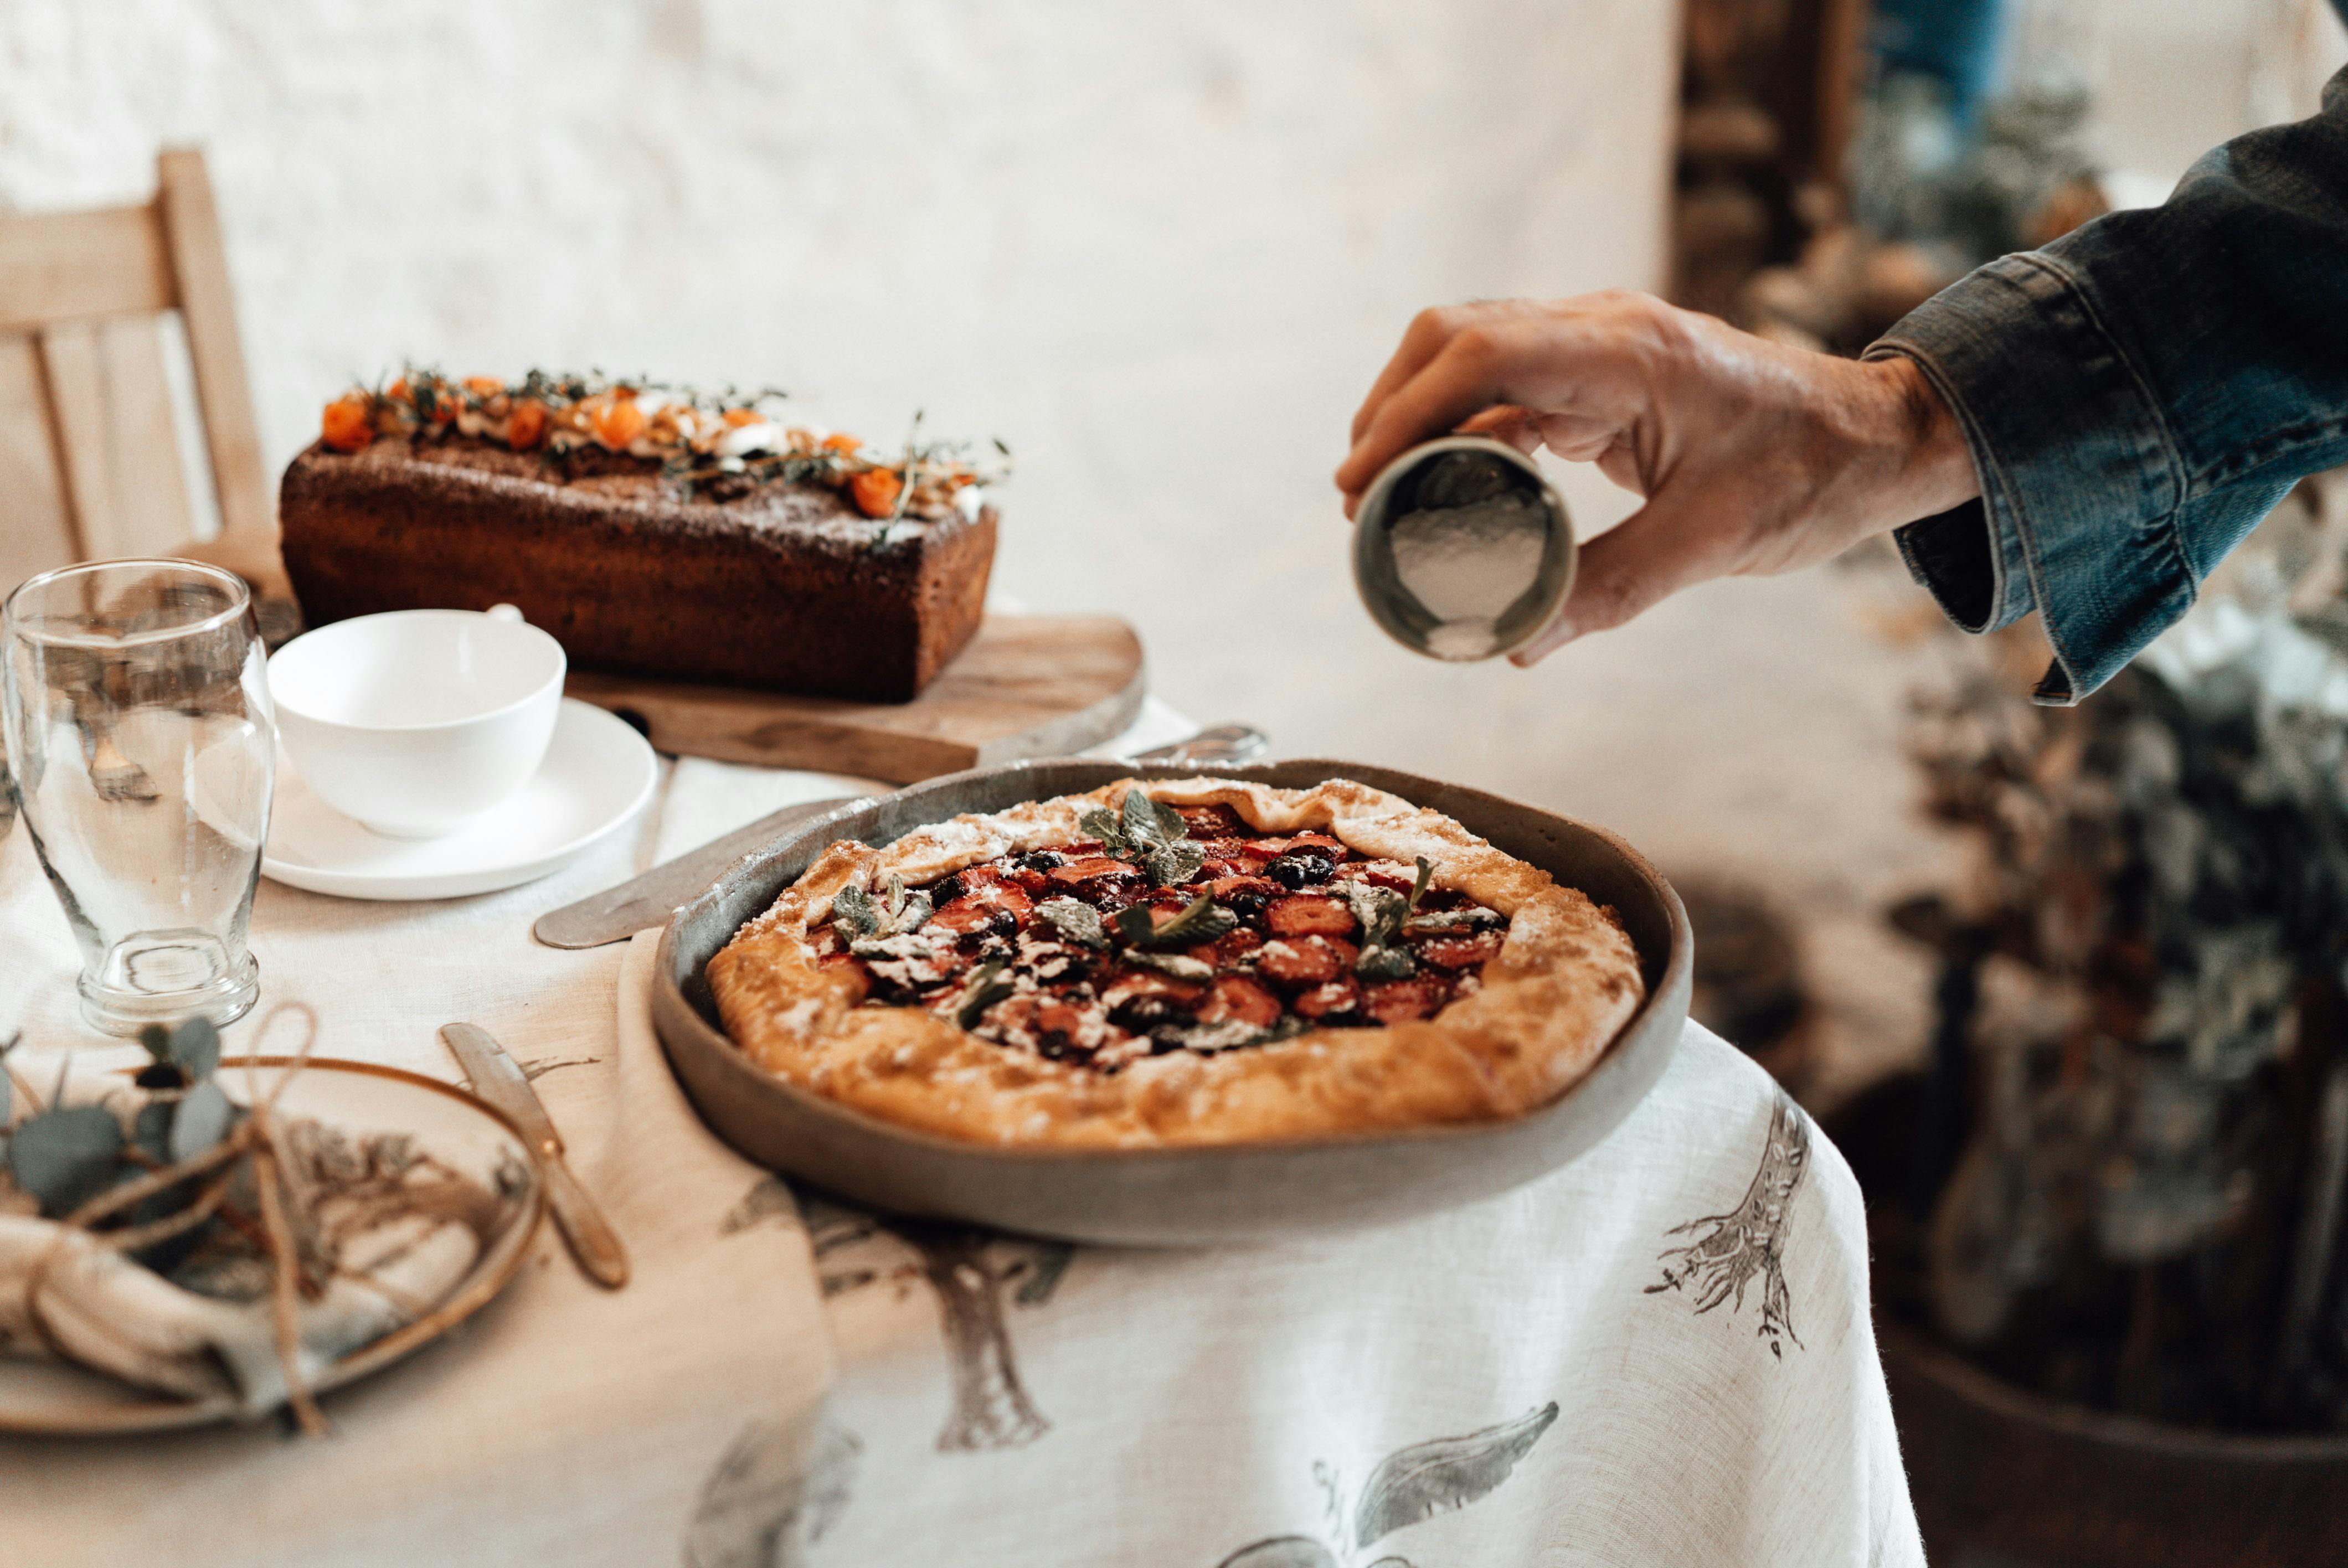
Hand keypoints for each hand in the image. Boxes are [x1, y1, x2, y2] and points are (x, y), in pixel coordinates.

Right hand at [1335, 291, 1979, 663]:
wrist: (1879, 437)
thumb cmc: (1810, 476)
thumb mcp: (1711, 543)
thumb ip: (1608, 590)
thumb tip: (1514, 643)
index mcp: (1629, 354)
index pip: (1480, 355)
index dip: (1404, 413)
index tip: (1359, 481)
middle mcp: (1604, 331)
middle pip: (1454, 336)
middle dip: (1391, 407)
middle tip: (1359, 495)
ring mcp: (1600, 346)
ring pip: (1471, 353)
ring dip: (1419, 414)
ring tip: (1385, 494)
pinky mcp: (1602, 374)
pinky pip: (1508, 387)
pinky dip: (1463, 430)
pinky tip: (1446, 487)